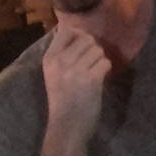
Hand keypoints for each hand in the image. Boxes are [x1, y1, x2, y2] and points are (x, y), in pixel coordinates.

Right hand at [42, 25, 111, 142]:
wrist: (67, 126)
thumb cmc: (61, 99)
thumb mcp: (53, 73)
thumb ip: (61, 53)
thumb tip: (76, 29)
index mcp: (49, 58)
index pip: (66, 30)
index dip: (79, 34)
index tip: (83, 45)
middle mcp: (61, 61)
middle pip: (86, 39)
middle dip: (93, 48)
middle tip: (91, 62)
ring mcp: (76, 71)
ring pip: (98, 50)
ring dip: (100, 59)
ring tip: (94, 71)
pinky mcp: (91, 80)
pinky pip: (105, 62)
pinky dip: (106, 69)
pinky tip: (100, 78)